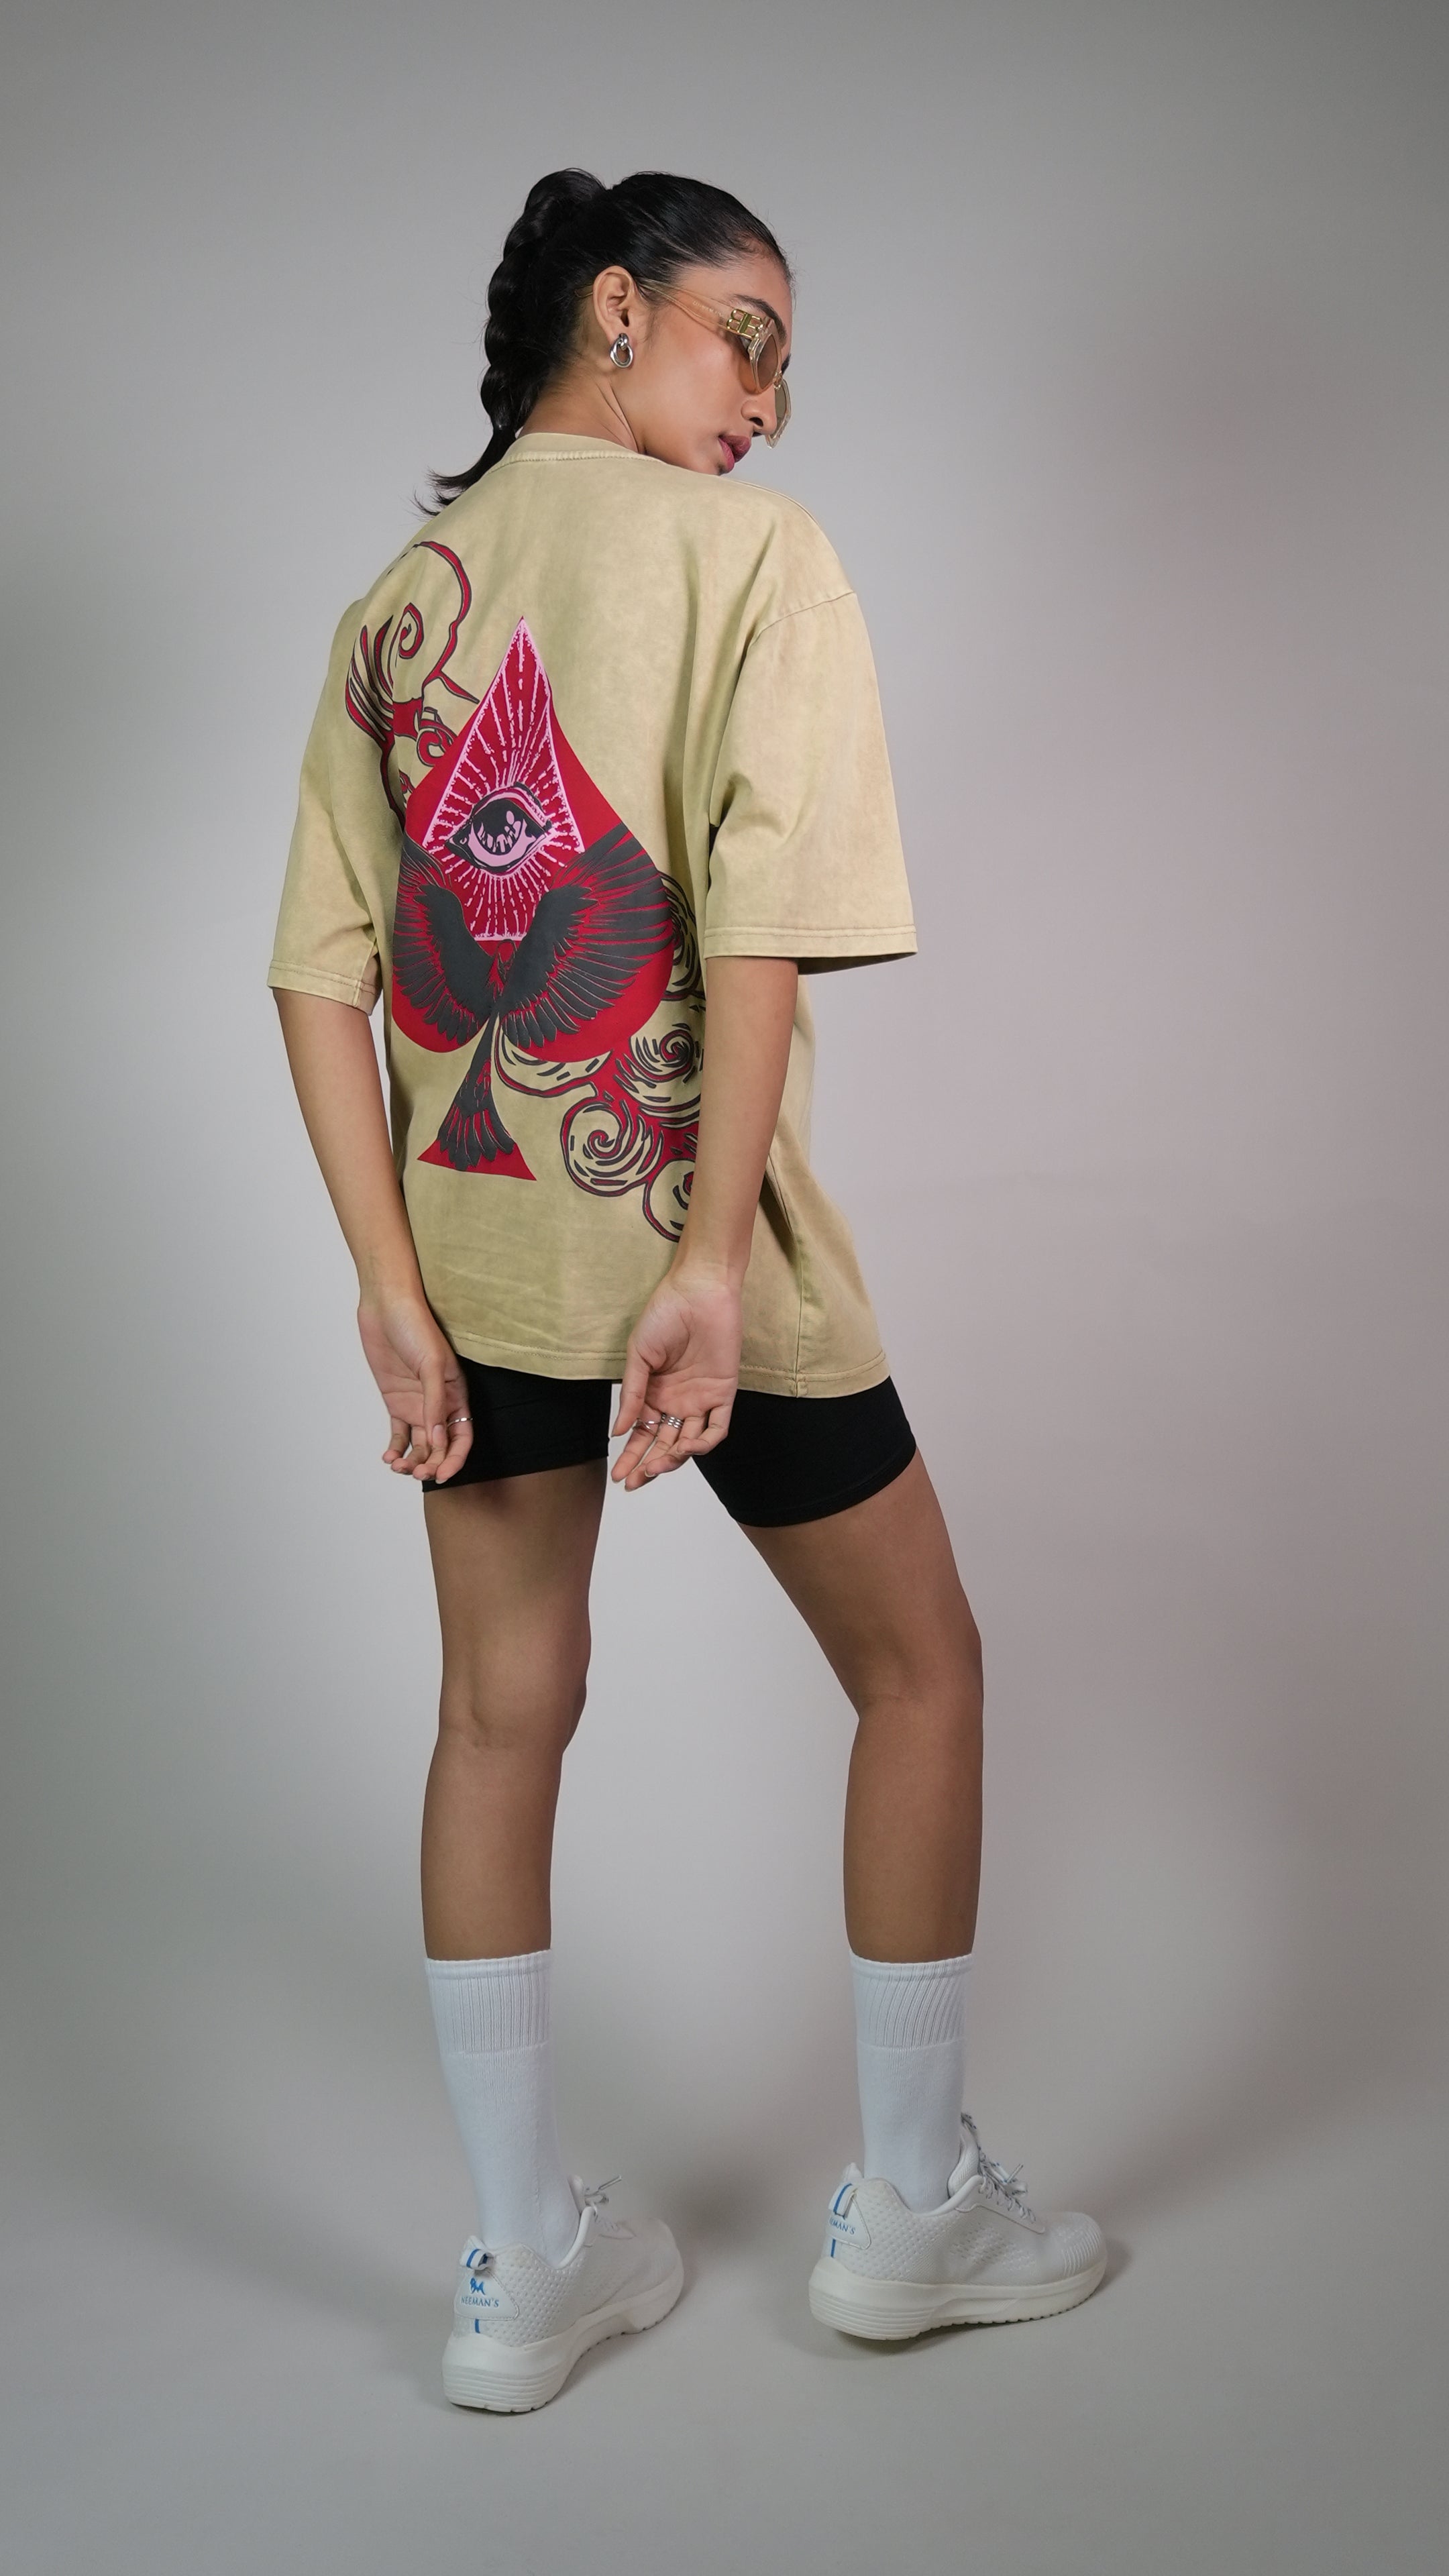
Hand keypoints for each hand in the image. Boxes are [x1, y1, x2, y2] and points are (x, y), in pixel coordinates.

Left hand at [357, 1294, 472, 1483]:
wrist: (386, 1306)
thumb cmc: (416, 1326)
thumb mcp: (432, 1364)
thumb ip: (435, 1402)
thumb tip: (439, 1438)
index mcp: (456, 1393)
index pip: (462, 1436)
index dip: (455, 1458)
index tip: (443, 1475)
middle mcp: (439, 1403)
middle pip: (440, 1445)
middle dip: (431, 1464)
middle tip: (416, 1473)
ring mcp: (417, 1403)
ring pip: (420, 1444)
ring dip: (412, 1460)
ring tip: (399, 1467)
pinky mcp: (396, 1401)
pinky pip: (400, 1434)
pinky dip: (396, 1449)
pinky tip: (389, 1457)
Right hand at [611, 1263, 741, 1491]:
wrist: (698, 1292)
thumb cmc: (664, 1316)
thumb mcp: (638, 1357)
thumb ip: (630, 1395)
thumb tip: (618, 1432)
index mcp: (653, 1394)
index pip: (641, 1434)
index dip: (630, 1456)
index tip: (617, 1476)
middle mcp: (677, 1401)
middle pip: (663, 1444)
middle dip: (649, 1466)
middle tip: (634, 1481)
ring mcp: (700, 1399)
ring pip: (688, 1442)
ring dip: (673, 1458)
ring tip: (656, 1466)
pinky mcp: (723, 1393)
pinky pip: (717, 1427)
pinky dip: (704, 1443)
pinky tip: (687, 1448)